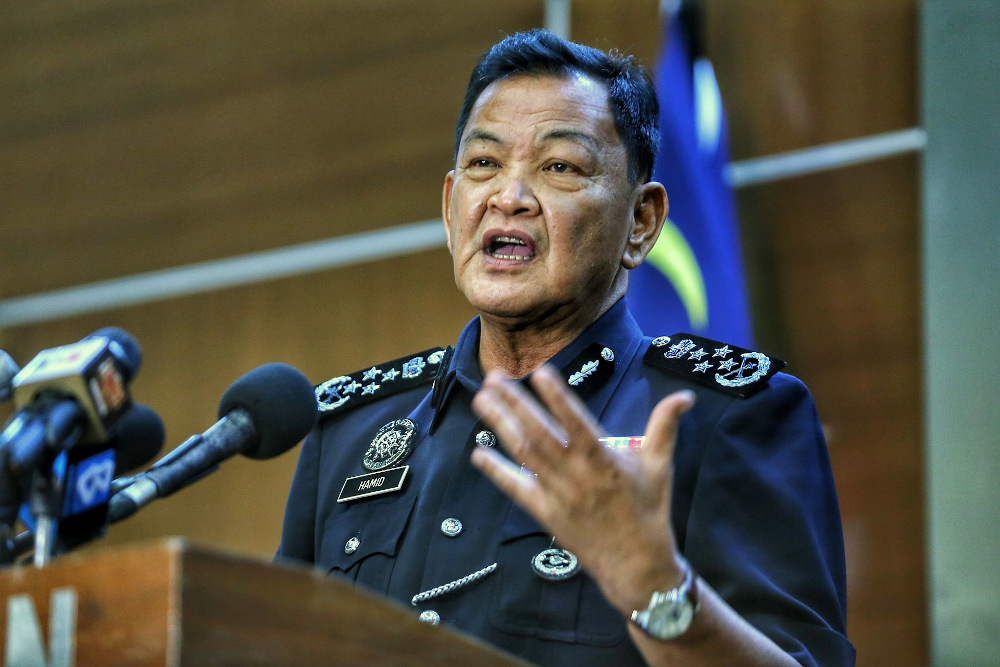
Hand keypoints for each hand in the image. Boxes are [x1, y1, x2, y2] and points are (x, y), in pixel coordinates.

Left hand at [470, 363, 695, 615]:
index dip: (558, 398)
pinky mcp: (544, 513)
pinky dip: (496, 471)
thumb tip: (684, 396)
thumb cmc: (648, 511)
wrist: (636, 565)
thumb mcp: (659, 465)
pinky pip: (516, 489)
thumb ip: (665, 426)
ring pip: (524, 454)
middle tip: (494, 378)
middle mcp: (576, 476)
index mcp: (604, 460)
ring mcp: (557, 495)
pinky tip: (478, 453)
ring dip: (501, 426)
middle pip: (540, 434)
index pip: (577, 423)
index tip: (540, 373)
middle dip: (515, 404)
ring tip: (482, 400)